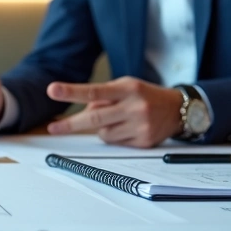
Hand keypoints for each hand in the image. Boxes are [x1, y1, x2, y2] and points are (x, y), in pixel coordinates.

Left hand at [45, 77, 183, 147]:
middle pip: (94, 118)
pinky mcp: (144, 142)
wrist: (179, 110)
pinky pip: (115, 143)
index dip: (72, 91)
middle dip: (71, 124)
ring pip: (103, 133)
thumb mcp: (126, 87)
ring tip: (119, 119)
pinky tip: (129, 128)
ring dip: (102, 128)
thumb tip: (83, 113)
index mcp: (128, 88)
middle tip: (54, 128)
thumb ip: (104, 97)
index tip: (52, 90)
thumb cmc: (145, 96)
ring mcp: (140, 126)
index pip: (95, 91)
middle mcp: (135, 107)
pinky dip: (116, 136)